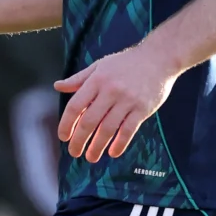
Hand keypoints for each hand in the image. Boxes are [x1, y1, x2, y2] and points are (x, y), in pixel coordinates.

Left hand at [56, 40, 176, 161]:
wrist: (159, 58)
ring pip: (108, 129)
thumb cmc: (126, 63)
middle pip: (89, 121)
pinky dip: (119, 144)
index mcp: (97, 80)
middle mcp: (111, 90)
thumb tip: (57, 86)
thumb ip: (78, 79)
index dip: (67, 124)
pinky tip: (113, 153)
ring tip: (90, 157)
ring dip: (97, 147)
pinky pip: (128, 131)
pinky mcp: (143, 109)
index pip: (76, 106)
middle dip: (79, 141)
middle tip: (74, 152)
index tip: (64, 137)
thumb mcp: (100, 66)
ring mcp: (128, 100)